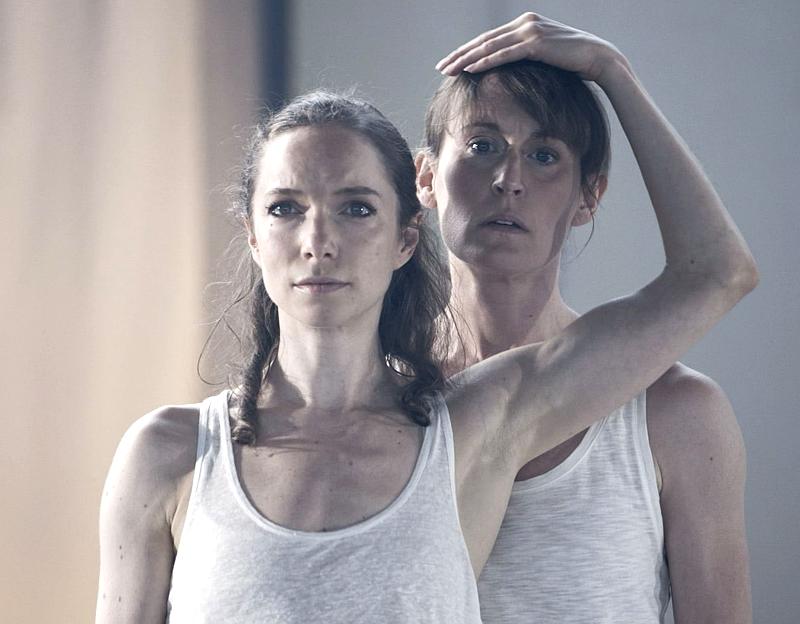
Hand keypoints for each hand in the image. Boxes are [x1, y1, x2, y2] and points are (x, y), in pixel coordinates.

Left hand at [436, 12, 624, 84]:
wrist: (599, 58)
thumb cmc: (574, 62)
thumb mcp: (545, 56)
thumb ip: (527, 56)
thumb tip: (512, 71)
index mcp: (525, 24)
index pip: (489, 39)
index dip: (467, 51)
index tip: (450, 63)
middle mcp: (525, 23)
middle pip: (484, 41)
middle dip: (460, 55)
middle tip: (441, 67)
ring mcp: (530, 31)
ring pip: (490, 46)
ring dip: (467, 59)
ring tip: (450, 70)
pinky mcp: (536, 43)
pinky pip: (505, 54)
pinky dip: (486, 61)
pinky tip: (471, 69)